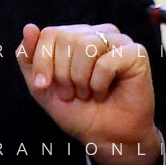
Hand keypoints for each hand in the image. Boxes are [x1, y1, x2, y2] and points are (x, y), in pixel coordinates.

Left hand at [17, 22, 159, 164]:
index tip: (44, 86)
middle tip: (72, 93)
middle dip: (62, 73)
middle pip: (66, 38)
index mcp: (76, 35)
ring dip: (80, 79)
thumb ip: (29, 56)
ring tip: (87, 93)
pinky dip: (99, 84)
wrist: (105, 136)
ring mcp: (119, 41)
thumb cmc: (76, 110)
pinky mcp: (136, 54)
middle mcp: (98, 33)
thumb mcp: (41, 85)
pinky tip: (103, 92)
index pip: (50, 33)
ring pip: (86, 46)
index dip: (42, 62)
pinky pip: (107, 62)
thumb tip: (29, 27)